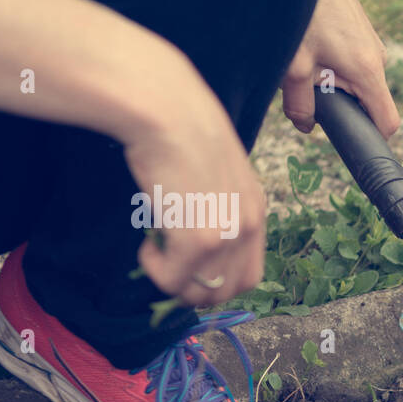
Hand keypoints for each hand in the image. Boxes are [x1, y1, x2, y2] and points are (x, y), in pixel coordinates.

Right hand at [127, 54, 266, 307]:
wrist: (166, 109)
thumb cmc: (179, 130)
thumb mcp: (214, 172)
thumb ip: (216, 205)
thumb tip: (193, 236)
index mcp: (256, 210)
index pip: (248, 274)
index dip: (216, 278)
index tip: (189, 263)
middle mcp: (250, 226)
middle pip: (227, 290)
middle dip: (194, 287)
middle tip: (167, 264)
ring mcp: (228, 235)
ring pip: (201, 292)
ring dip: (173, 280)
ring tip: (156, 249)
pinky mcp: (200, 240)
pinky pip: (172, 280)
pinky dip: (154, 269)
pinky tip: (146, 241)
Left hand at [281, 0, 397, 137]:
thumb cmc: (299, 14)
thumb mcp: (293, 68)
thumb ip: (301, 106)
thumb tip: (306, 126)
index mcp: (367, 71)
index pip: (387, 121)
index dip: (372, 138)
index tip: (352, 141)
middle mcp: (377, 56)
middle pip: (368, 99)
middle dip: (341, 101)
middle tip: (308, 85)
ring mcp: (372, 40)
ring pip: (357, 77)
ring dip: (334, 77)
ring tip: (305, 57)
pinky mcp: (361, 27)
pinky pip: (353, 56)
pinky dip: (333, 58)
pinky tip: (310, 40)